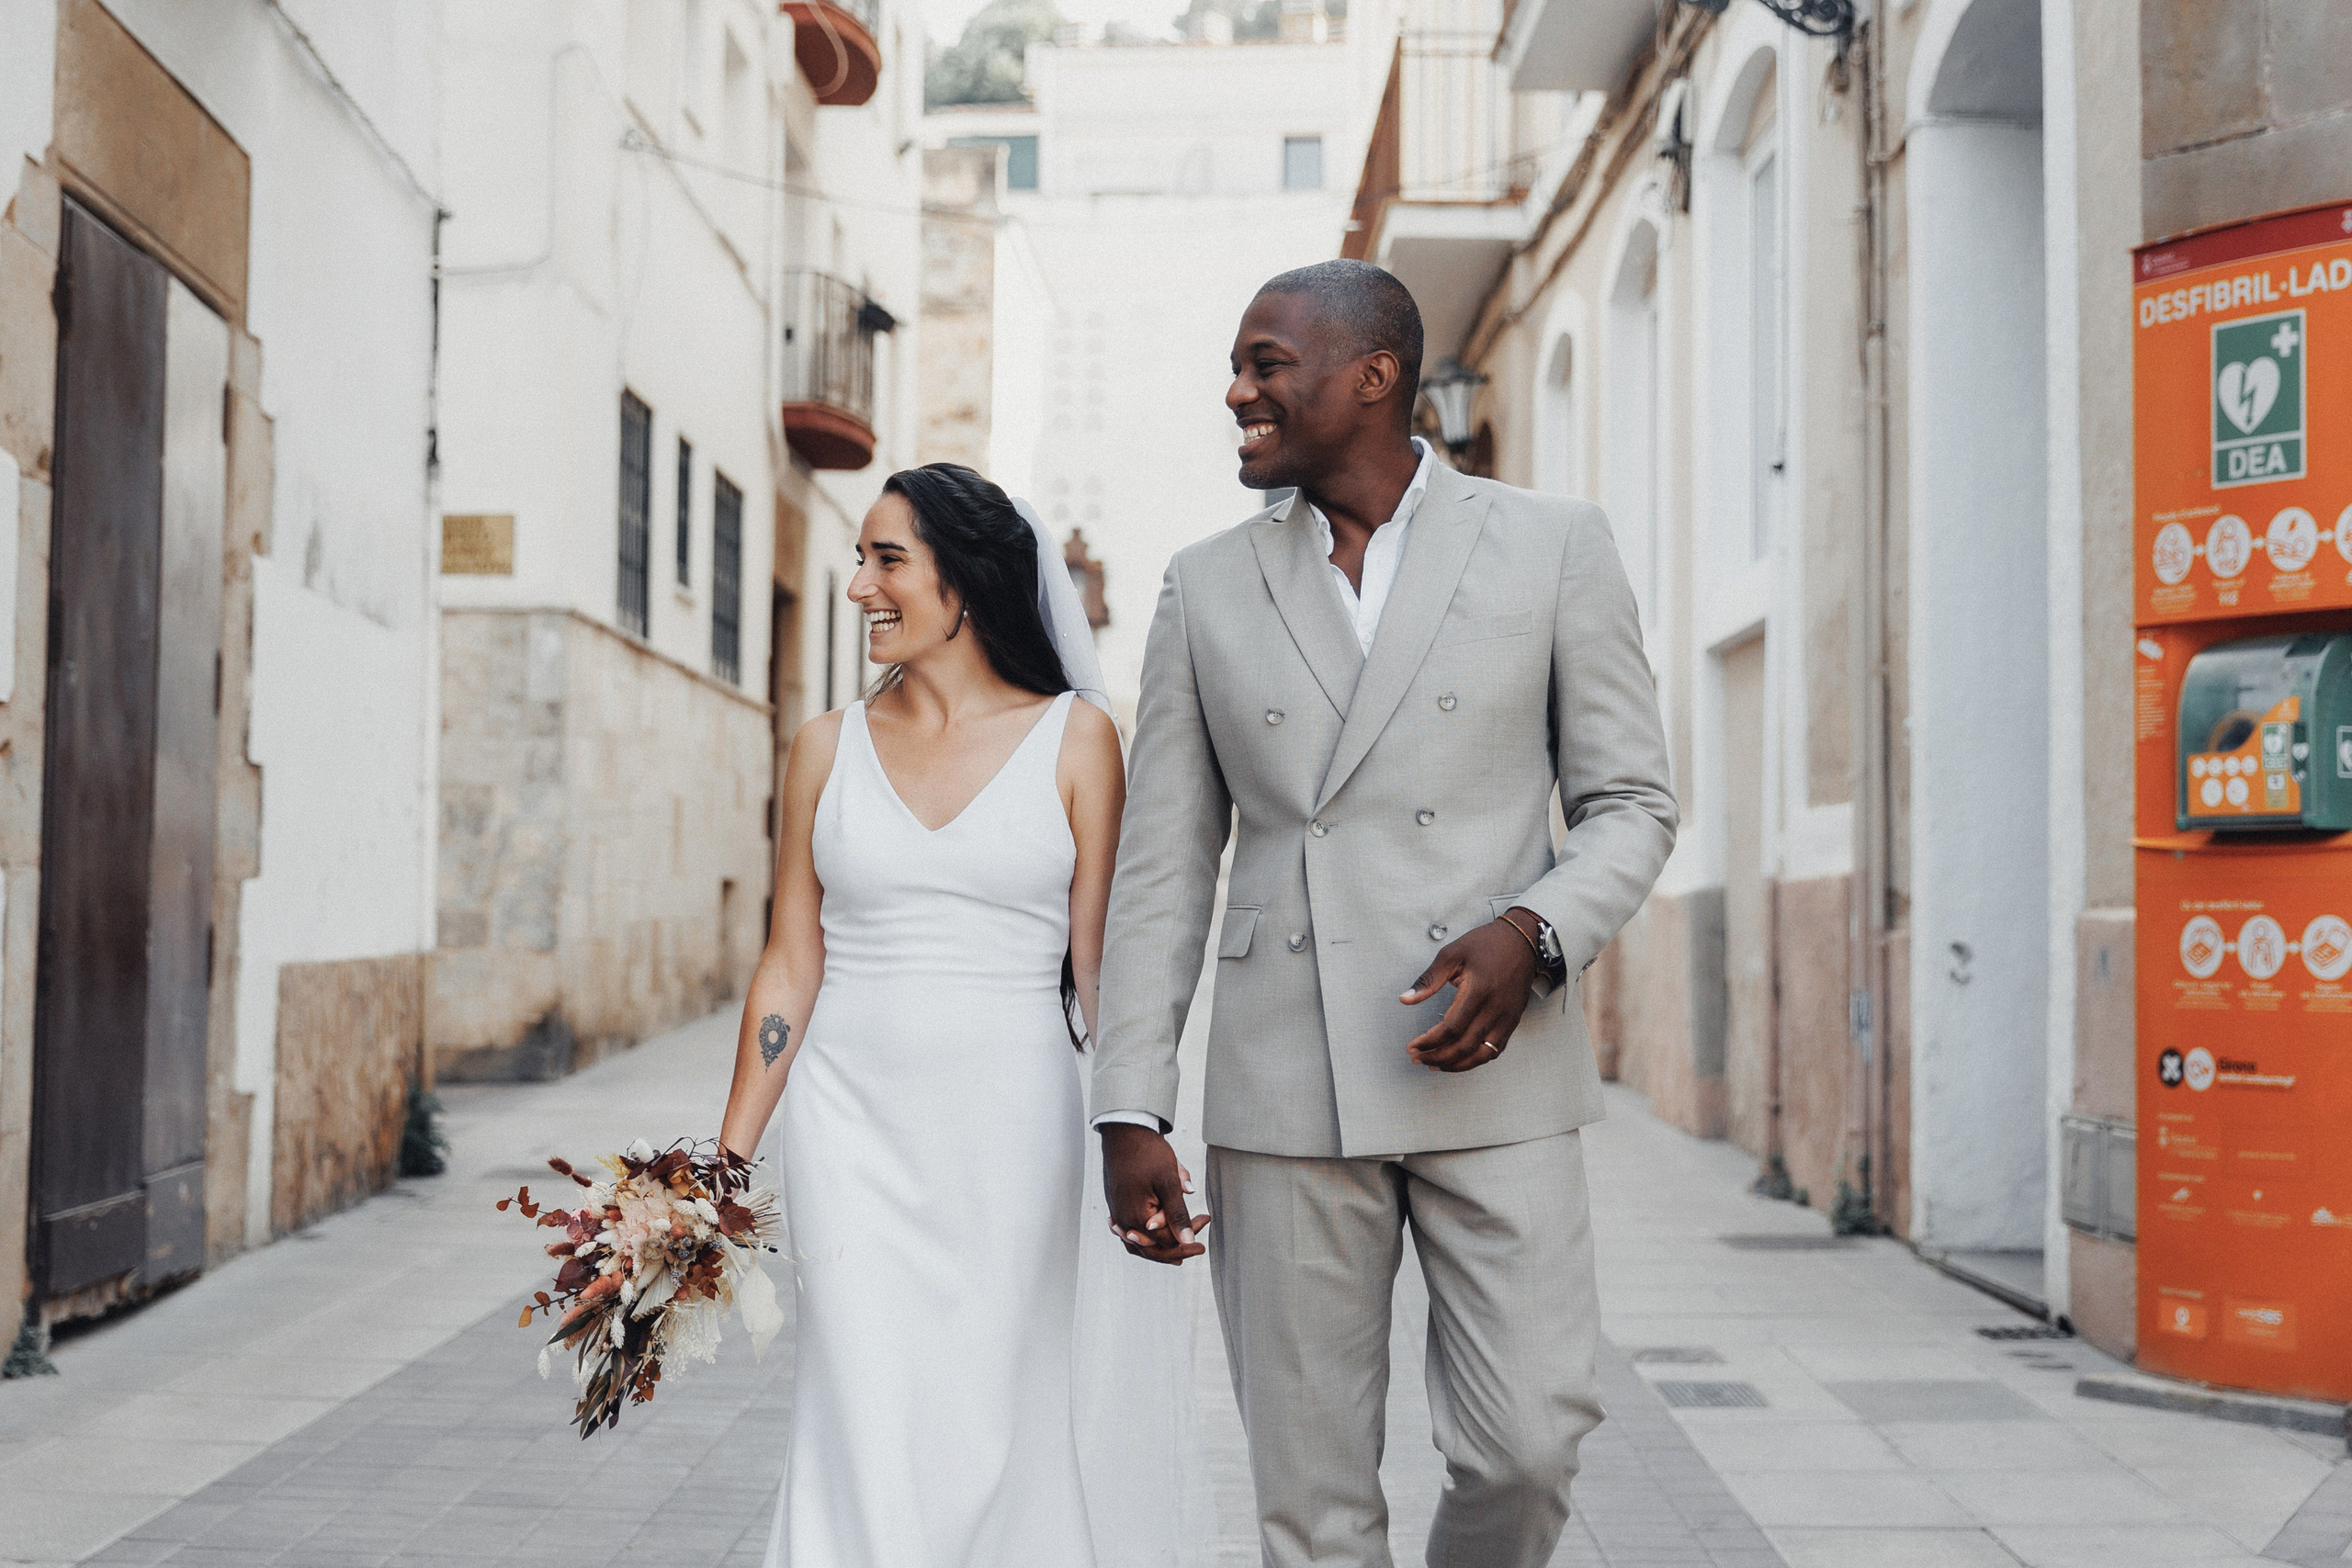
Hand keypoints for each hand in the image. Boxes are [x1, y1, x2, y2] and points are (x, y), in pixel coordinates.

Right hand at [1100, 1123, 1209, 1264]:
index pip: (1167, 1241)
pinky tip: (1153, 1233)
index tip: (1205, 1219)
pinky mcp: (1116, 1204)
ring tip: (1177, 1248)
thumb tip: (1188, 1241)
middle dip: (1177, 1246)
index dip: (1189, 1236)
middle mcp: (1123, 1220)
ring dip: (1159, 1246)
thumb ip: (1178, 1214)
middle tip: (1197, 1244)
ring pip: (1138, 1243)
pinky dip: (1145, 1236)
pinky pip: (1130, 1230)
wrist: (1124, 1130)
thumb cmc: (1146, 1153)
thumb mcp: (1168, 1182)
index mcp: (1136, 1217)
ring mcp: (1117, 1213)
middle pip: (1152, 1248)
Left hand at [1401, 918, 1539, 1071]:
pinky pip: (1495, 1050)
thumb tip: (1405, 999)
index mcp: (1478, 990)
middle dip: (1438, 1057)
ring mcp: (1507, 1017)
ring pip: (1482, 1054)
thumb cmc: (1487, 944)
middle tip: (1418, 1058)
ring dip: (1457, 1065)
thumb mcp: (1452, 954)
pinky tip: (1459, 1059)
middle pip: (1465, 1046)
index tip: (1413, 1045)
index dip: (1430, 1042)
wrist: (1522, 941)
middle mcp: (1495, 1008)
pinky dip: (1476, 1059)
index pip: (1451, 1028)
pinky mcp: (1513, 1021)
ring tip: (1436, 1065)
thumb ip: (1428, 979)